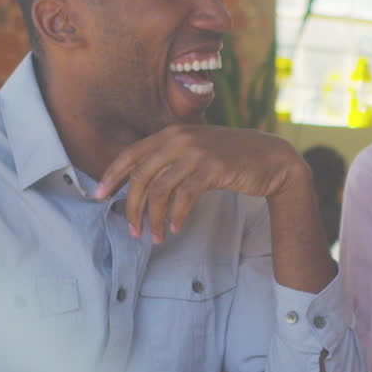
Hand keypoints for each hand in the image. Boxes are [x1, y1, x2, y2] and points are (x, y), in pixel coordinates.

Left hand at [93, 124, 307, 243]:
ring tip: (156, 237)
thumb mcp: (198, 151)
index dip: (112, 177)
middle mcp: (180, 138)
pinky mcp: (212, 168)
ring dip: (155, 219)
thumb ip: (172, 160)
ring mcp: (196, 152)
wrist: (272, 158)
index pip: (131, 154)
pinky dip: (177, 216)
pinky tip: (177, 229)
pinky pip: (184, 197)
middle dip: (131, 207)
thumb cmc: (233, 158)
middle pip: (141, 176)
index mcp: (172, 133)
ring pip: (160, 190)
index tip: (98, 197)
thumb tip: (142, 185)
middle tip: (132, 230)